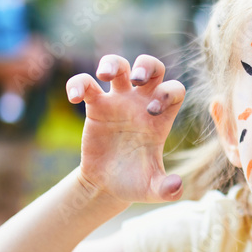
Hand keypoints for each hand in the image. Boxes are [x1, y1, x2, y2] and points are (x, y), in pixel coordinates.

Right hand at [66, 54, 185, 203]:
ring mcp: (118, 103)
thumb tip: (176, 187)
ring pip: (119, 66)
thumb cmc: (134, 183)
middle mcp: (141, 104)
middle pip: (151, 67)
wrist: (107, 186)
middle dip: (146, 65)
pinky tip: (74, 99)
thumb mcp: (152, 189)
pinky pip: (85, 83)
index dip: (167, 93)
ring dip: (113, 63)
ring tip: (104, 75)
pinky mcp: (95, 106)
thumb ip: (167, 189)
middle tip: (137, 79)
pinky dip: (78, 84)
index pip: (174, 90)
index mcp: (160, 119)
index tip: (152, 111)